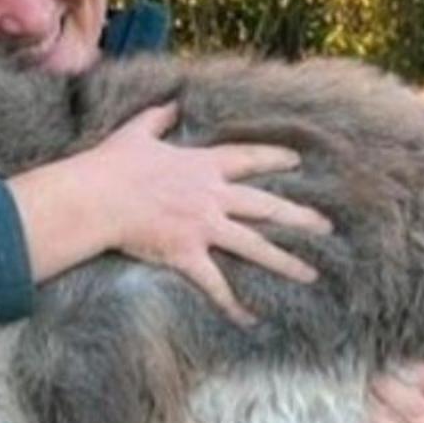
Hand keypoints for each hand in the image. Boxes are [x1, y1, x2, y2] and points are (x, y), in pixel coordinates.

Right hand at [93, 102, 331, 321]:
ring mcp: (203, 227)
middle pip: (265, 206)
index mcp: (202, 165)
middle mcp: (211, 196)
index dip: (274, 158)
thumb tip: (172, 103)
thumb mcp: (137, 132)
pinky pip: (216, 284)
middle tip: (325, 226)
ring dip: (284, 261)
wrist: (98, 197)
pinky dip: (233, 304)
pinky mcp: (187, 254)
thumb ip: (158, 118)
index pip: (247, 158)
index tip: (297, 161)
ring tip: (310, 274)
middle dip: (299, 216)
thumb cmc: (113, 165)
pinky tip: (250, 319)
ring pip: (254, 246)